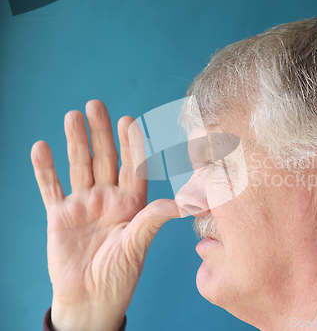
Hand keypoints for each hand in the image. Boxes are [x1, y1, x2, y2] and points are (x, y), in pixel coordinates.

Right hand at [31, 100, 179, 330]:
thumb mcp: (138, 244)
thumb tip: (185, 202)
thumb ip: (154, 219)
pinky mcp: (60, 215)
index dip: (132, 145)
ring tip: (73, 116)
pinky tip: (41, 148)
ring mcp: (83, 204)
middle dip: (101, 133)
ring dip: (75, 142)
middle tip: (97, 105)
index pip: (133, 167)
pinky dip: (45, 169)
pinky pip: (51, 187)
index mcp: (132, 203)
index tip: (131, 121)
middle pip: (105, 159)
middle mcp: (108, 198)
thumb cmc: (119, 275)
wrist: (91, 299)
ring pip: (79, 166)